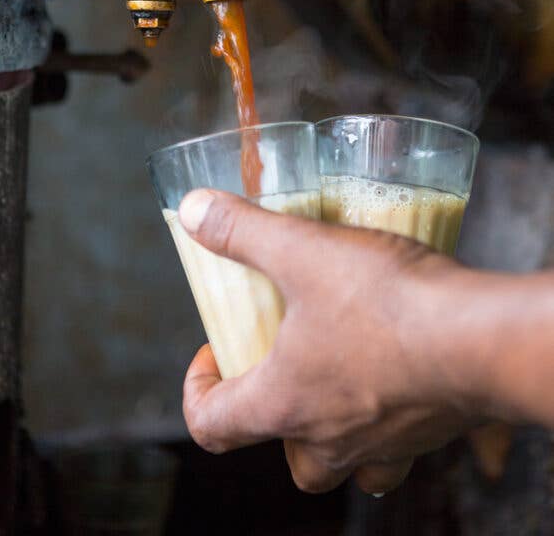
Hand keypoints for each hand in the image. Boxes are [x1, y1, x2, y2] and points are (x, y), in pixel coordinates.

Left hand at [177, 187, 480, 495]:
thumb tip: (194, 212)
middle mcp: (333, 438)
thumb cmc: (388, 304)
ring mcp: (388, 442)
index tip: (211, 355)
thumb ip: (241, 231)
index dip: (198, 392)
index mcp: (286, 403)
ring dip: (336, 433)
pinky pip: (405, 442)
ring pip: (352, 463)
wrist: (482, 338)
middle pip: (293, 463)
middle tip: (280, 370)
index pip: (213, 426)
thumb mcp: (302, 252)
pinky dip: (393, 416)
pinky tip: (401, 367)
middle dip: (276, 424)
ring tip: (339, 376)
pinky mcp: (434, 429)